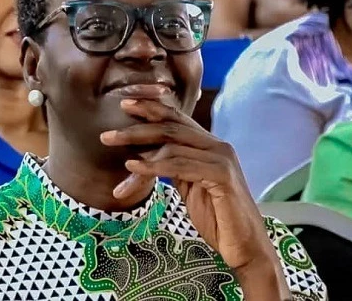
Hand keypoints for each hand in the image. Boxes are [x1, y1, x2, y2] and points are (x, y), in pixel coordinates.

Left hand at [100, 99, 275, 270]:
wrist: (245, 247)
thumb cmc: (216, 218)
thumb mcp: (188, 186)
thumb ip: (173, 166)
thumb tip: (141, 155)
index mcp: (210, 146)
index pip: (177, 118)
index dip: (150, 108)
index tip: (124, 104)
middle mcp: (218, 146)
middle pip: (170, 127)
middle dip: (136, 127)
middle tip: (106, 133)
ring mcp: (221, 159)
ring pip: (171, 144)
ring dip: (137, 144)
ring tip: (110, 145)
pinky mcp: (222, 176)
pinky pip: (180, 165)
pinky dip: (153, 164)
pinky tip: (133, 165)